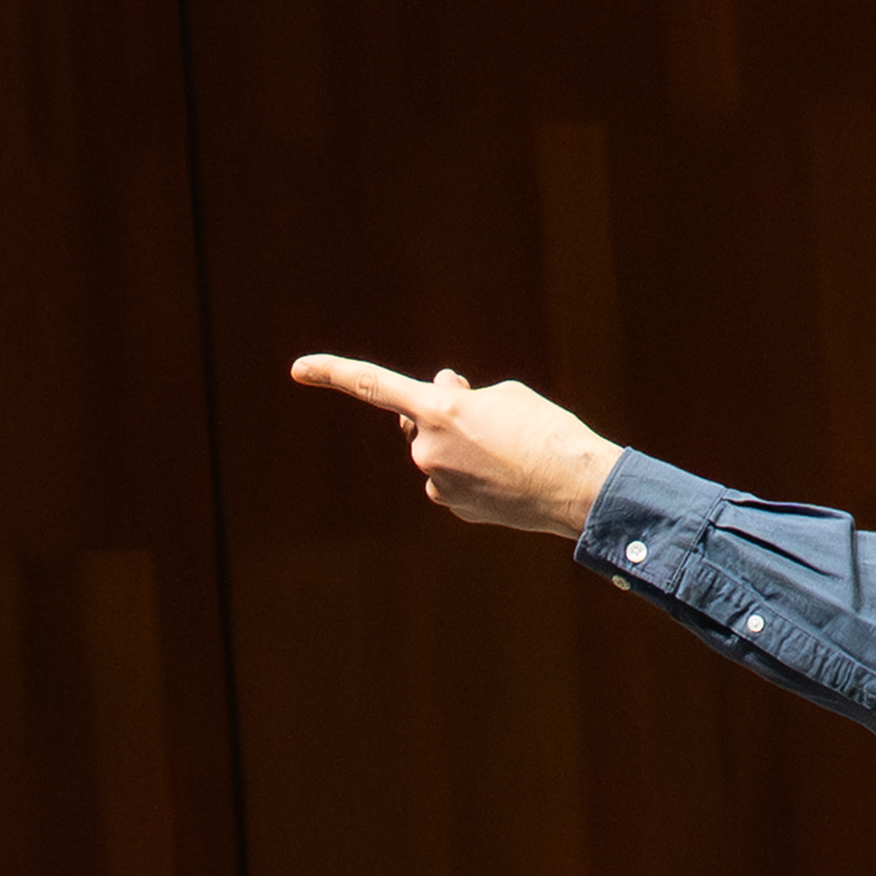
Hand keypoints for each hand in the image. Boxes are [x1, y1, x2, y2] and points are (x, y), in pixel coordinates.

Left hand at [286, 352, 626, 540]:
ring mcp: (438, 484)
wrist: (577, 487)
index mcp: (438, 410)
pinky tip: (506, 476)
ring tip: (508, 450)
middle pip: (419, 420)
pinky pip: (451, 479)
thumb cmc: (547, 430)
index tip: (298, 367)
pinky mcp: (454, 507)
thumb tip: (437, 397)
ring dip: (462, 445)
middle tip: (482, 413)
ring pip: (438, 452)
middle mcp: (427, 450)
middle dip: (440, 411)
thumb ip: (459, 394)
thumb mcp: (505, 394)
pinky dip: (472, 473)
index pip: (372, 385)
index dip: (333, 372)